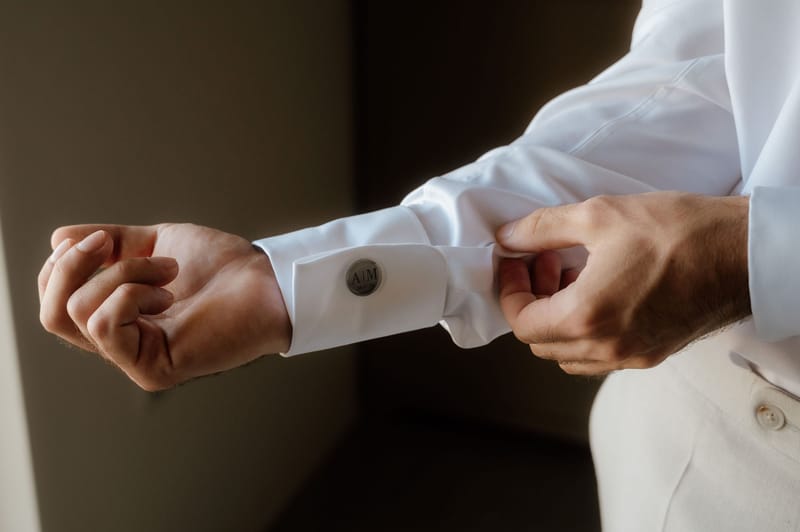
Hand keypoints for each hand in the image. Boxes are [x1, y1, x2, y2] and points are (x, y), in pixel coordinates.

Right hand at [39, 223, 290, 390]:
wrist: (267, 280)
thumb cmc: (222, 265)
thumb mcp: (156, 243)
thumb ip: (110, 244)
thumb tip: (57, 239)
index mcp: (119, 315)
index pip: (56, 300)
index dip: (61, 264)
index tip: (100, 238)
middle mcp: (122, 342)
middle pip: (51, 315)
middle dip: (70, 266)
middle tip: (109, 243)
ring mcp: (135, 359)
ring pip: (76, 313)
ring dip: (120, 274)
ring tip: (168, 270)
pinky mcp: (151, 370)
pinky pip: (104, 325)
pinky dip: (130, 294)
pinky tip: (168, 293)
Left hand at [496, 192, 750, 374]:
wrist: (745, 252)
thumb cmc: (679, 231)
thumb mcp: (599, 215)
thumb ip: (542, 228)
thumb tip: (507, 237)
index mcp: (588, 317)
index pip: (522, 323)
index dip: (509, 291)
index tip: (515, 261)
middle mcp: (607, 347)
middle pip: (541, 343)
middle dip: (531, 302)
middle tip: (543, 262)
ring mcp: (632, 356)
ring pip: (570, 355)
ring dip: (556, 319)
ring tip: (570, 275)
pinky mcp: (654, 354)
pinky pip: (601, 356)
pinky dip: (586, 330)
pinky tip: (598, 290)